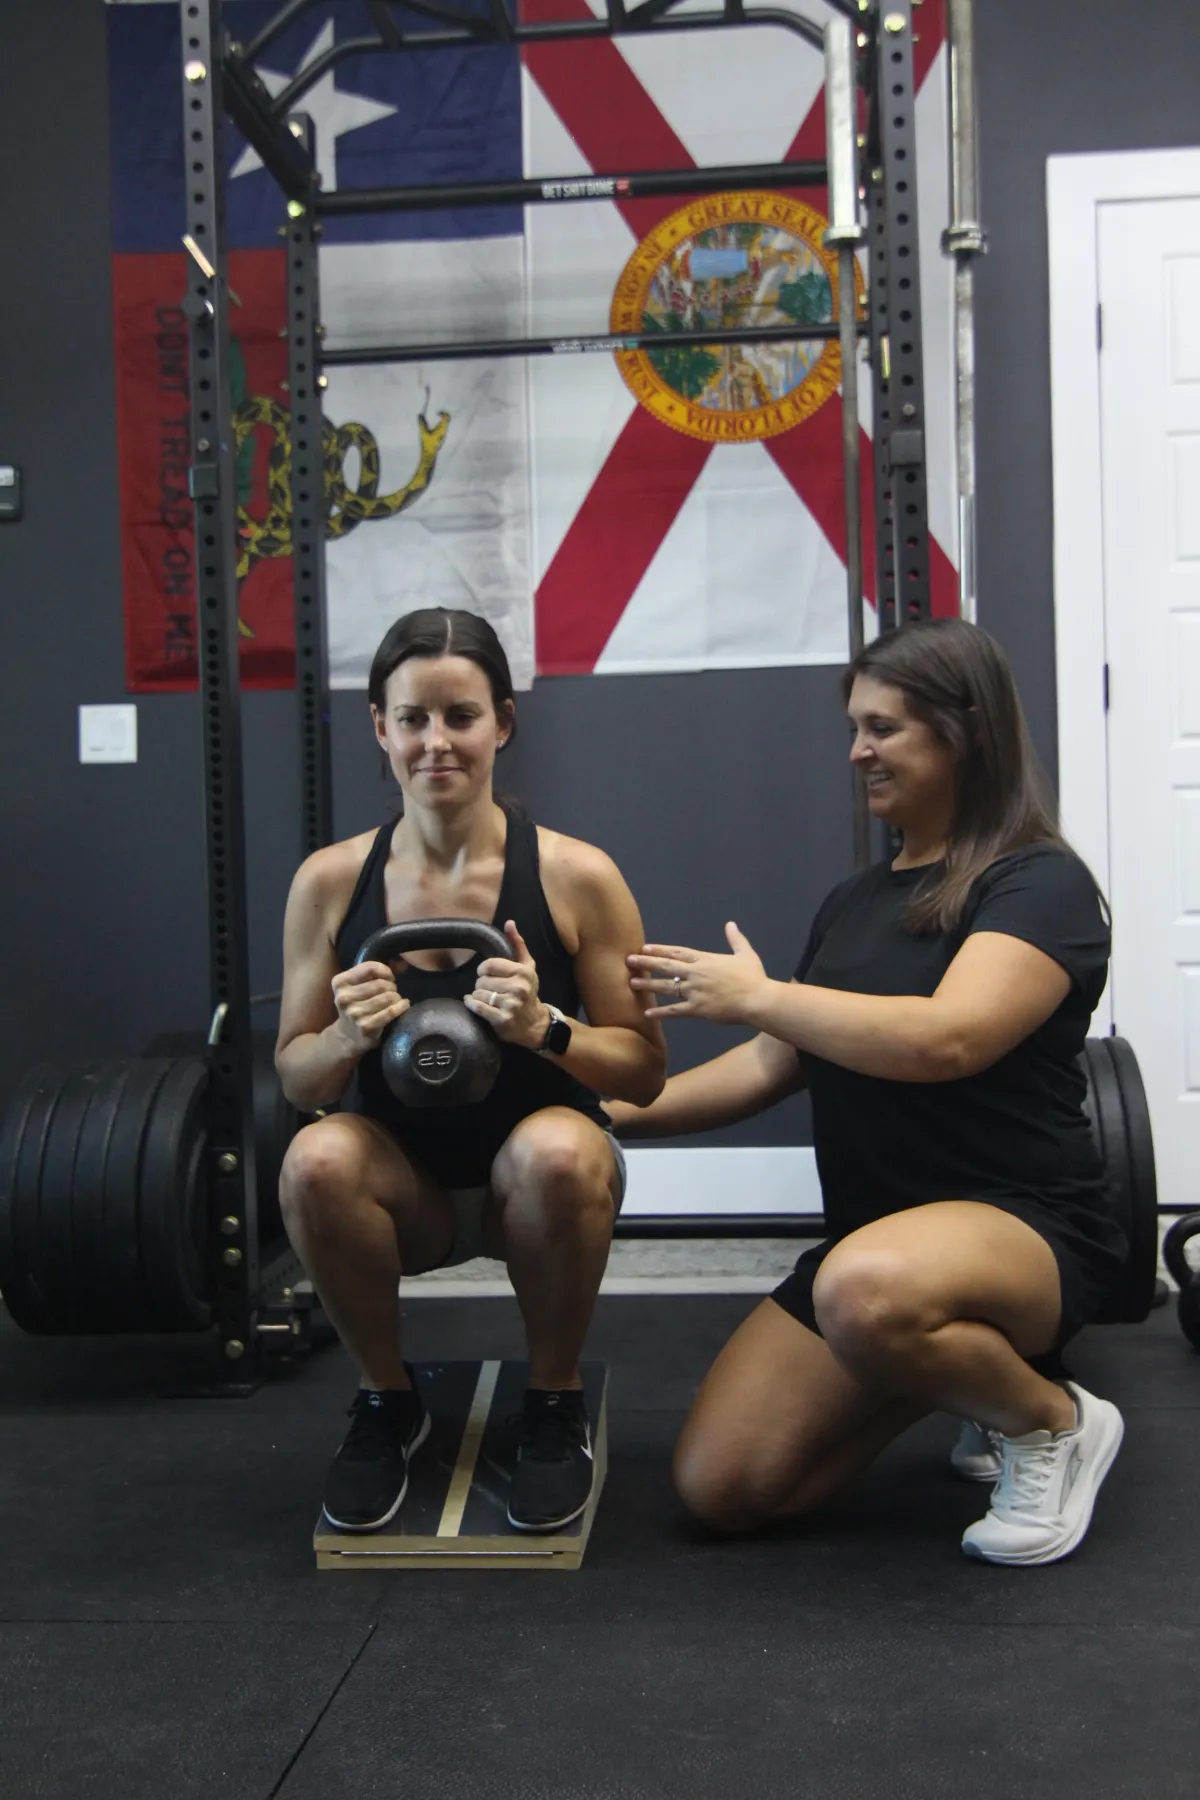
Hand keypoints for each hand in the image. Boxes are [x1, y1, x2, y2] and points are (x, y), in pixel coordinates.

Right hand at [330, 960, 409, 1056]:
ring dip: (396, 997)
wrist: (347, 1037)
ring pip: (388, 997)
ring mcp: (355, 1013)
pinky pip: (392, 1011)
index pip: (369, 967)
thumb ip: (375, 972)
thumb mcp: (356, 987)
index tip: (389, 978)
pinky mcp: (367, 1026)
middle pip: (381, 984)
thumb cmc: (356, 1006)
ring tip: (394, 1001)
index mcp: (340, 983)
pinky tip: (403, 1005)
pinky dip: (402, 1006)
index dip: (385, 971)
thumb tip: (403, 963)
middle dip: (392, 987)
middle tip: (391, 992)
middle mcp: (344, 997)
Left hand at [464, 919, 548, 1049]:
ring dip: (477, 995)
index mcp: (523, 972)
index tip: (486, 973)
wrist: (534, 1024)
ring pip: (478, 993)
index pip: (490, 964)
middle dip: (481, 984)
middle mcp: (518, 988)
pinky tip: (473, 1003)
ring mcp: (511, 1005)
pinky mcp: (502, 1019)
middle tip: (489, 988)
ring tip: (485, 997)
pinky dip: (471, 1004)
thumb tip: (509, 923)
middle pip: (482, 980)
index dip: (484, 968)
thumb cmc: (528, 992)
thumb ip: (517, 944)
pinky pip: (478, 1007)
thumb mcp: (527, 967)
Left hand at [628, 923, 769, 1024]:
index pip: (678, 952)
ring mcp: (695, 991)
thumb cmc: (753, 977)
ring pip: (666, 987)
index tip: (645, 948)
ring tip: (632, 983)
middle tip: (629, 961)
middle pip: (666, 966)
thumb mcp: (745, 954)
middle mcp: (696, 973)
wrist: (757, 999)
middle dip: (647, 963)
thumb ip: (736, 939)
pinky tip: (647, 1013)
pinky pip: (675, 1011)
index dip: (660, 950)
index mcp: (706, 960)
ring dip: (649, 985)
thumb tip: (731, 924)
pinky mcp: (697, 1009)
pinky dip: (661, 1013)